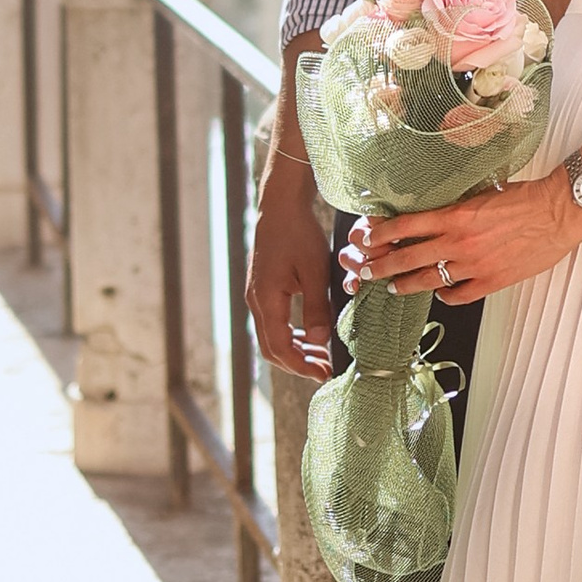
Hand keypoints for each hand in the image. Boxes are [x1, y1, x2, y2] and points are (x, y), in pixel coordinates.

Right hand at [246, 154, 332, 376]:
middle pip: (271, 348)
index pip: (280, 348)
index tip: (324, 374)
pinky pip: (273, 322)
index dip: (301, 366)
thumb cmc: (299, 235)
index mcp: (267, 300)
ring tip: (322, 355)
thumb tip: (321, 342)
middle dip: (298, 363)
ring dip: (295, 350)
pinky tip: (311, 334)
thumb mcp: (315, 271)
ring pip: (271, 337)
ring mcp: (257, 296)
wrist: (280, 208)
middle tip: (325, 369)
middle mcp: (256, 302)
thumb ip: (316, 308)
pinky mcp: (262, 289)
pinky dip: (291, 335)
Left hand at [348, 178, 581, 308]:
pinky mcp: (491, 281)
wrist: (558, 212)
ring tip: (393, 287)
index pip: (405, 225)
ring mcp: (474, 265)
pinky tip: (441, 292)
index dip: (381, 234)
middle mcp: (458, 242)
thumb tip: (435, 213)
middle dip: (380, 266)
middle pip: (407, 257)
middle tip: (364, 271)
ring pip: (427, 280)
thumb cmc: (525, 197)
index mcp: (455, 215)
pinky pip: (459, 295)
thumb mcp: (482, 193)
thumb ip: (456, 207)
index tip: (365, 238)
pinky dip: (446, 295)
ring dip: (406, 284)